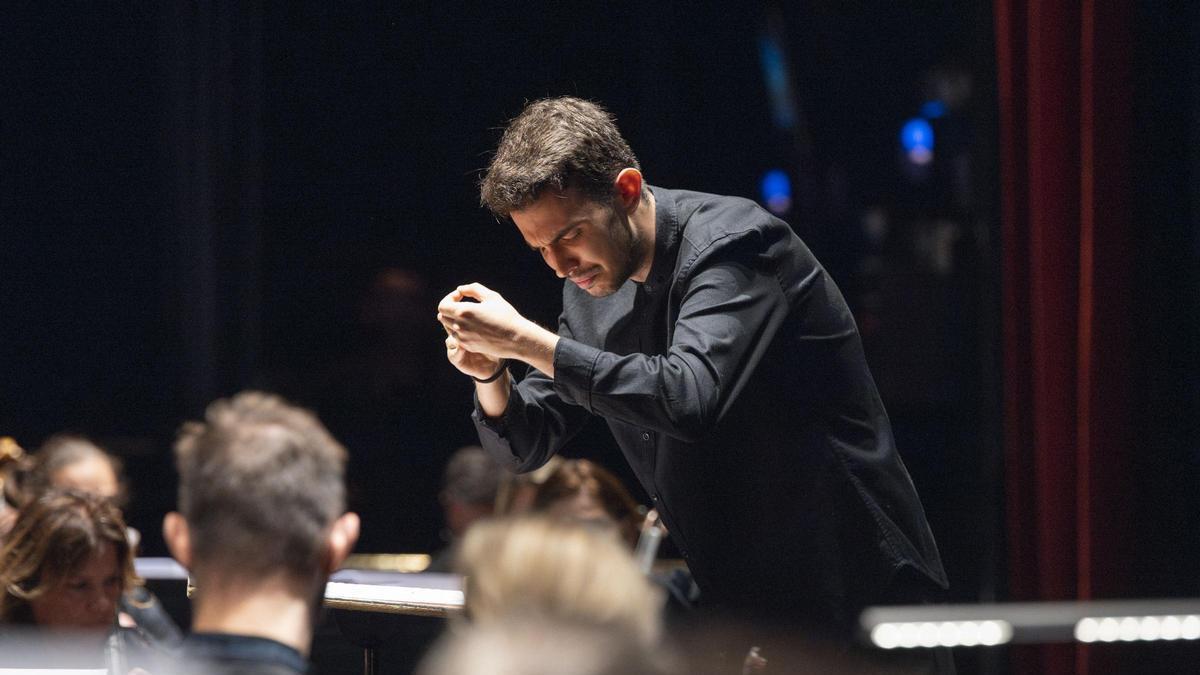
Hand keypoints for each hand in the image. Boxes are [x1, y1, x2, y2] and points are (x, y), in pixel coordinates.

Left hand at [438, 283, 559, 377]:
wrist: (516, 338)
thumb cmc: (506, 315)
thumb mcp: (491, 296)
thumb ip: (473, 289)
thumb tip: (460, 289)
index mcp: (463, 312)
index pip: (442, 305)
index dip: (449, 298)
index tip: (461, 296)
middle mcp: (460, 326)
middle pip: (442, 316)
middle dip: (450, 308)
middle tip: (463, 303)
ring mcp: (463, 338)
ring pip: (448, 327)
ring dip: (454, 319)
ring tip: (469, 315)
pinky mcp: (468, 346)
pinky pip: (456, 337)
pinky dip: (460, 330)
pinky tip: (474, 325)